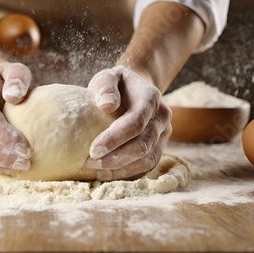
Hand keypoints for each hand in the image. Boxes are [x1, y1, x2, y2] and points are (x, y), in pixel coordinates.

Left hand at [84, 65, 171, 180]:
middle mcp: (162, 116)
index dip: (115, 138)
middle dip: (116, 158)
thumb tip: (106, 105)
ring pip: (147, 159)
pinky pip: (147, 166)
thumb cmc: (115, 85)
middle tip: (90, 162)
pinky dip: (128, 173)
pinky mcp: (159, 147)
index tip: (93, 150)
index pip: (136, 121)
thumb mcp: (107, 77)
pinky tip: (107, 174)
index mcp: (151, 97)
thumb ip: (106, 86)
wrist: (133, 89)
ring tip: (96, 171)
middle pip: (143, 144)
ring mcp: (163, 134)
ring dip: (121, 169)